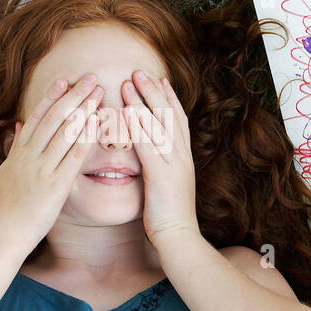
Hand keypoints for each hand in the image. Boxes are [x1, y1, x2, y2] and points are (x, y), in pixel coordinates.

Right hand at [0, 73, 101, 250]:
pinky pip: (73, 157)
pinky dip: (85, 138)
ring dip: (84, 109)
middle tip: (91, 78)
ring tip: (99, 94)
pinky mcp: (55, 186)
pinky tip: (97, 124)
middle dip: (74, 95)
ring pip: (65, 132)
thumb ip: (15, 147)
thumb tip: (20, 125)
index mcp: (19, 152)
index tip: (65, 80)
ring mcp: (42, 170)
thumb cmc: (4, 207)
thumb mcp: (5, 171)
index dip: (52, 97)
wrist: (1, 233)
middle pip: (55, 118)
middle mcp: (30, 156)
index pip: (37, 117)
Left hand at [121, 69, 199, 248]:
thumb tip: (154, 162)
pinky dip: (139, 125)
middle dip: (154, 91)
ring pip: (159, 124)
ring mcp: (174, 164)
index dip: (169, 98)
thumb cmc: (169, 219)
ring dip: (143, 100)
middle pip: (169, 114)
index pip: (177, 121)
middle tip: (140, 71)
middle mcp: (181, 156)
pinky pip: (149, 145)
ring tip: (130, 80)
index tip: (160, 80)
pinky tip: (128, 111)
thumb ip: (163, 171)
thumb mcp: (168, 188)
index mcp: (183, 159)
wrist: (179, 239)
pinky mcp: (162, 175)